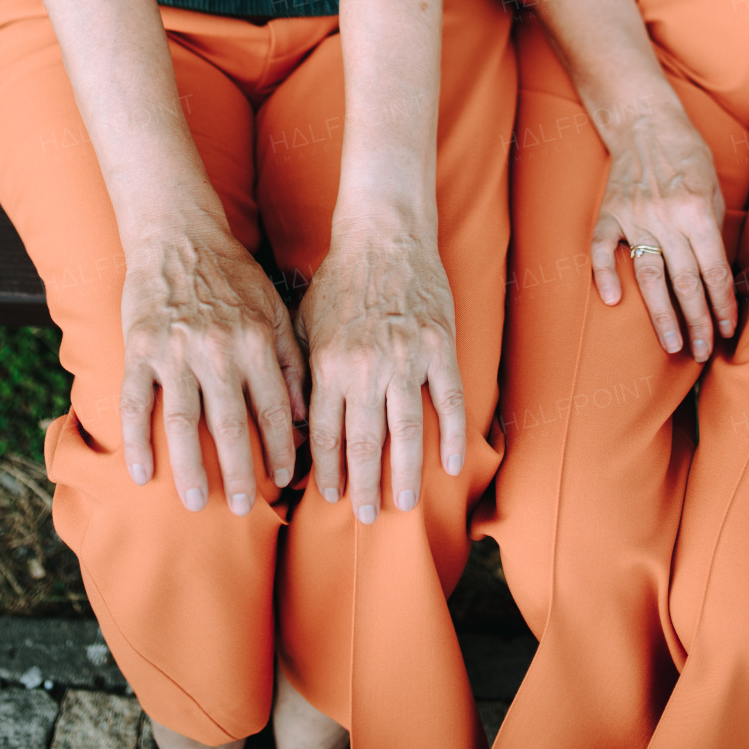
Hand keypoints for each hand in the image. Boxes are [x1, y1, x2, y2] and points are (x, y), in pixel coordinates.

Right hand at [119, 215, 307, 513]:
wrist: (179, 234)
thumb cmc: (232, 274)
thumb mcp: (275, 308)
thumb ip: (292, 360)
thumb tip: (306, 414)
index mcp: (257, 340)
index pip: (274, 408)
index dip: (281, 449)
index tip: (286, 481)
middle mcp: (219, 349)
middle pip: (231, 425)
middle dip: (240, 473)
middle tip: (241, 508)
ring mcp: (176, 350)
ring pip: (184, 422)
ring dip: (191, 468)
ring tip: (196, 502)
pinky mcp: (140, 348)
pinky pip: (137, 403)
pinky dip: (138, 441)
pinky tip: (142, 474)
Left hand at [298, 217, 464, 523]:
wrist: (384, 233)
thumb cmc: (340, 278)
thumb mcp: (305, 324)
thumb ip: (301, 374)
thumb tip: (296, 424)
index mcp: (329, 364)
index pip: (326, 436)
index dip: (327, 472)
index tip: (328, 497)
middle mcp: (367, 368)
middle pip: (365, 444)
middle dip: (364, 486)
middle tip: (367, 516)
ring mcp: (408, 359)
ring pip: (407, 432)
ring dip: (405, 474)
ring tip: (403, 502)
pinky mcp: (441, 346)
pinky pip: (449, 402)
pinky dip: (452, 436)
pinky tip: (452, 463)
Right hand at [590, 98, 736, 360]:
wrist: (646, 122)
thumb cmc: (687, 154)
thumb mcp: (715, 189)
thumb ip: (715, 232)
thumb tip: (720, 279)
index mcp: (697, 211)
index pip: (713, 270)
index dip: (722, 305)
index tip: (727, 333)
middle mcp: (666, 217)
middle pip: (685, 281)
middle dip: (697, 321)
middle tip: (702, 353)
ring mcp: (634, 216)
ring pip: (649, 275)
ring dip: (662, 314)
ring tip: (673, 344)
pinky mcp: (609, 213)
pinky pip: (603, 249)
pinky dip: (604, 274)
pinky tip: (612, 301)